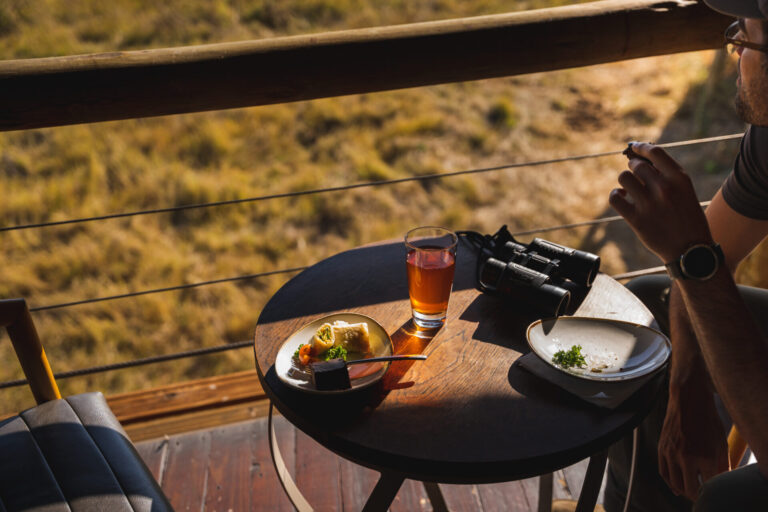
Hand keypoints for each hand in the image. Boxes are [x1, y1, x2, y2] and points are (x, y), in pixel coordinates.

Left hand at [609, 142, 712, 262]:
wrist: (691, 250)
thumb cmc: (687, 218)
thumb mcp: (685, 191)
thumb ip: (666, 176)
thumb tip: (641, 159)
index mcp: (680, 178)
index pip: (655, 152)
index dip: (641, 147)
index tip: (634, 147)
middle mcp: (664, 188)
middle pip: (636, 165)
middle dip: (633, 167)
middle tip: (636, 175)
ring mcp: (649, 204)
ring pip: (624, 178)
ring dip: (625, 181)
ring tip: (630, 189)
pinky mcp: (636, 219)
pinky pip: (615, 198)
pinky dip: (615, 195)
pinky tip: (623, 198)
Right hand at [658, 381, 728, 500]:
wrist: (688, 400)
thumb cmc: (707, 420)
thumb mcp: (721, 443)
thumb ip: (722, 465)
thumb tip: (720, 481)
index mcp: (705, 456)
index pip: (708, 486)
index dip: (711, 491)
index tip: (712, 491)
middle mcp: (686, 456)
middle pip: (689, 489)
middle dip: (696, 495)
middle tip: (701, 494)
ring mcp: (671, 453)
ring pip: (675, 483)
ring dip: (683, 490)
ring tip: (690, 491)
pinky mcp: (661, 448)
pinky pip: (663, 472)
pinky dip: (669, 482)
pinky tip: (676, 486)